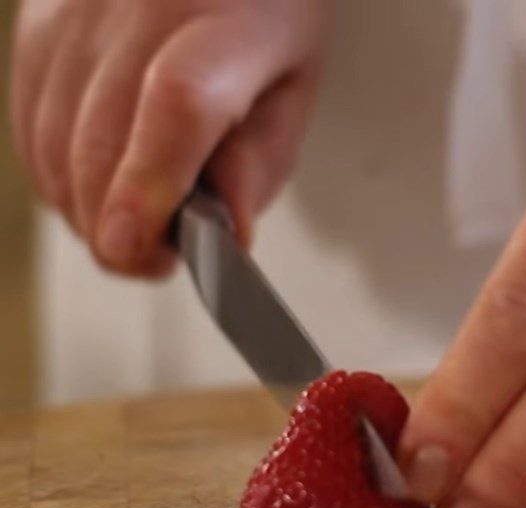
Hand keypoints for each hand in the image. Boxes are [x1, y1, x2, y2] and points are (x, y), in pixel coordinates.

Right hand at [11, 0, 324, 275]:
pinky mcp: (36, 24)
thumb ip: (261, 162)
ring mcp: (74, 11)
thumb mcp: (291, 90)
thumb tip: (227, 234)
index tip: (139, 245)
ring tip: (135, 226)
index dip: (150, 183)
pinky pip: (30, 127)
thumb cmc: (260, 21)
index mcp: (226, 21)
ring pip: (54, 145)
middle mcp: (137, 5)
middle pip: (99, 139)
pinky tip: (99, 190)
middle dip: (118, 231)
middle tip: (156, 259)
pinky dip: (60, 179)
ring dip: (88, 213)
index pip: (179, 103)